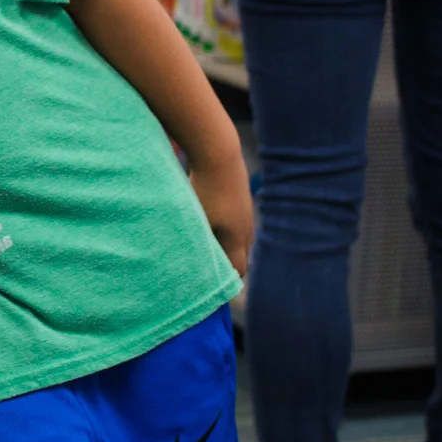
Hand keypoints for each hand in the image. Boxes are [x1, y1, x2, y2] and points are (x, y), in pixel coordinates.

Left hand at [192, 159, 253, 277]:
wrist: (219, 153)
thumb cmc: (204, 189)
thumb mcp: (198, 220)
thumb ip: (198, 244)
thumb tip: (194, 262)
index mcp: (237, 238)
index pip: (237, 270)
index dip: (227, 281)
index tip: (214, 288)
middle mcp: (246, 228)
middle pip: (241, 255)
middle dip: (228, 265)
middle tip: (210, 271)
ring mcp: (247, 212)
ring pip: (239, 237)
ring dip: (227, 244)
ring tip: (209, 246)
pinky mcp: (242, 197)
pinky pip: (237, 222)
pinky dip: (227, 228)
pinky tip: (212, 221)